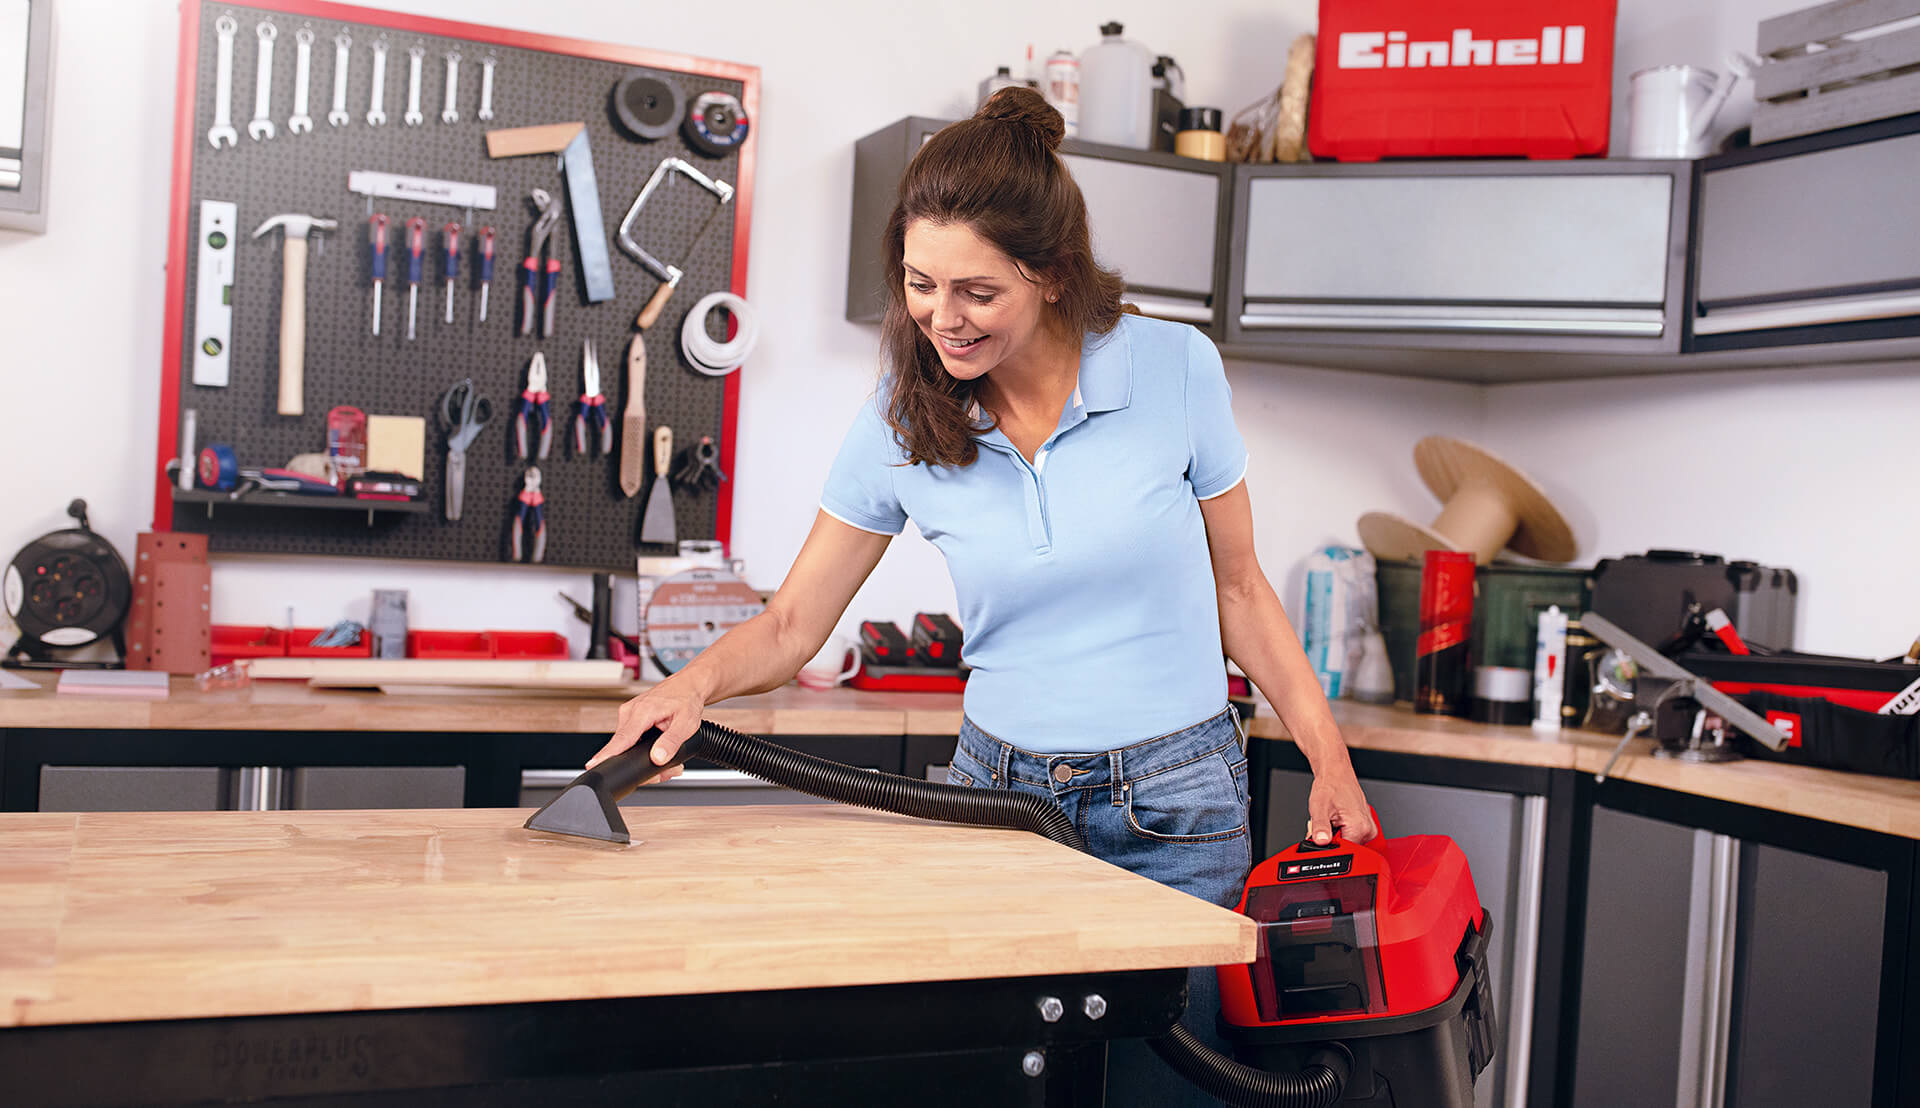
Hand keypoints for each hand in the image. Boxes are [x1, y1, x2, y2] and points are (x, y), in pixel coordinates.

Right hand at [588, 677, 706, 782]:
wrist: (688, 684)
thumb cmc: (687, 698)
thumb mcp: (686, 723)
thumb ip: (671, 742)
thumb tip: (658, 758)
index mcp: (642, 712)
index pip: (621, 739)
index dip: (607, 755)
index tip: (594, 765)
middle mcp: (630, 712)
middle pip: (624, 748)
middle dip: (641, 764)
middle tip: (665, 772)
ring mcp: (628, 714)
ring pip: (627, 745)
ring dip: (643, 756)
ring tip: (666, 758)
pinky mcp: (630, 718)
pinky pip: (630, 738)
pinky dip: (642, 747)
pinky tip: (657, 749)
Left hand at [1307, 766, 1375, 844]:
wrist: (1336, 773)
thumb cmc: (1330, 786)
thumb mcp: (1319, 808)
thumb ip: (1319, 828)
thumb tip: (1320, 841)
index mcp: (1360, 827)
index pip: (1344, 852)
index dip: (1329, 846)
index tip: (1323, 835)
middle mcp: (1368, 829)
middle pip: (1346, 848)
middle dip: (1332, 840)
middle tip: (1326, 824)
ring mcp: (1368, 827)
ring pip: (1348, 842)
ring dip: (1336, 835)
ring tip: (1331, 819)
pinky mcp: (1365, 825)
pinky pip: (1351, 835)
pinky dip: (1340, 830)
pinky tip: (1336, 819)